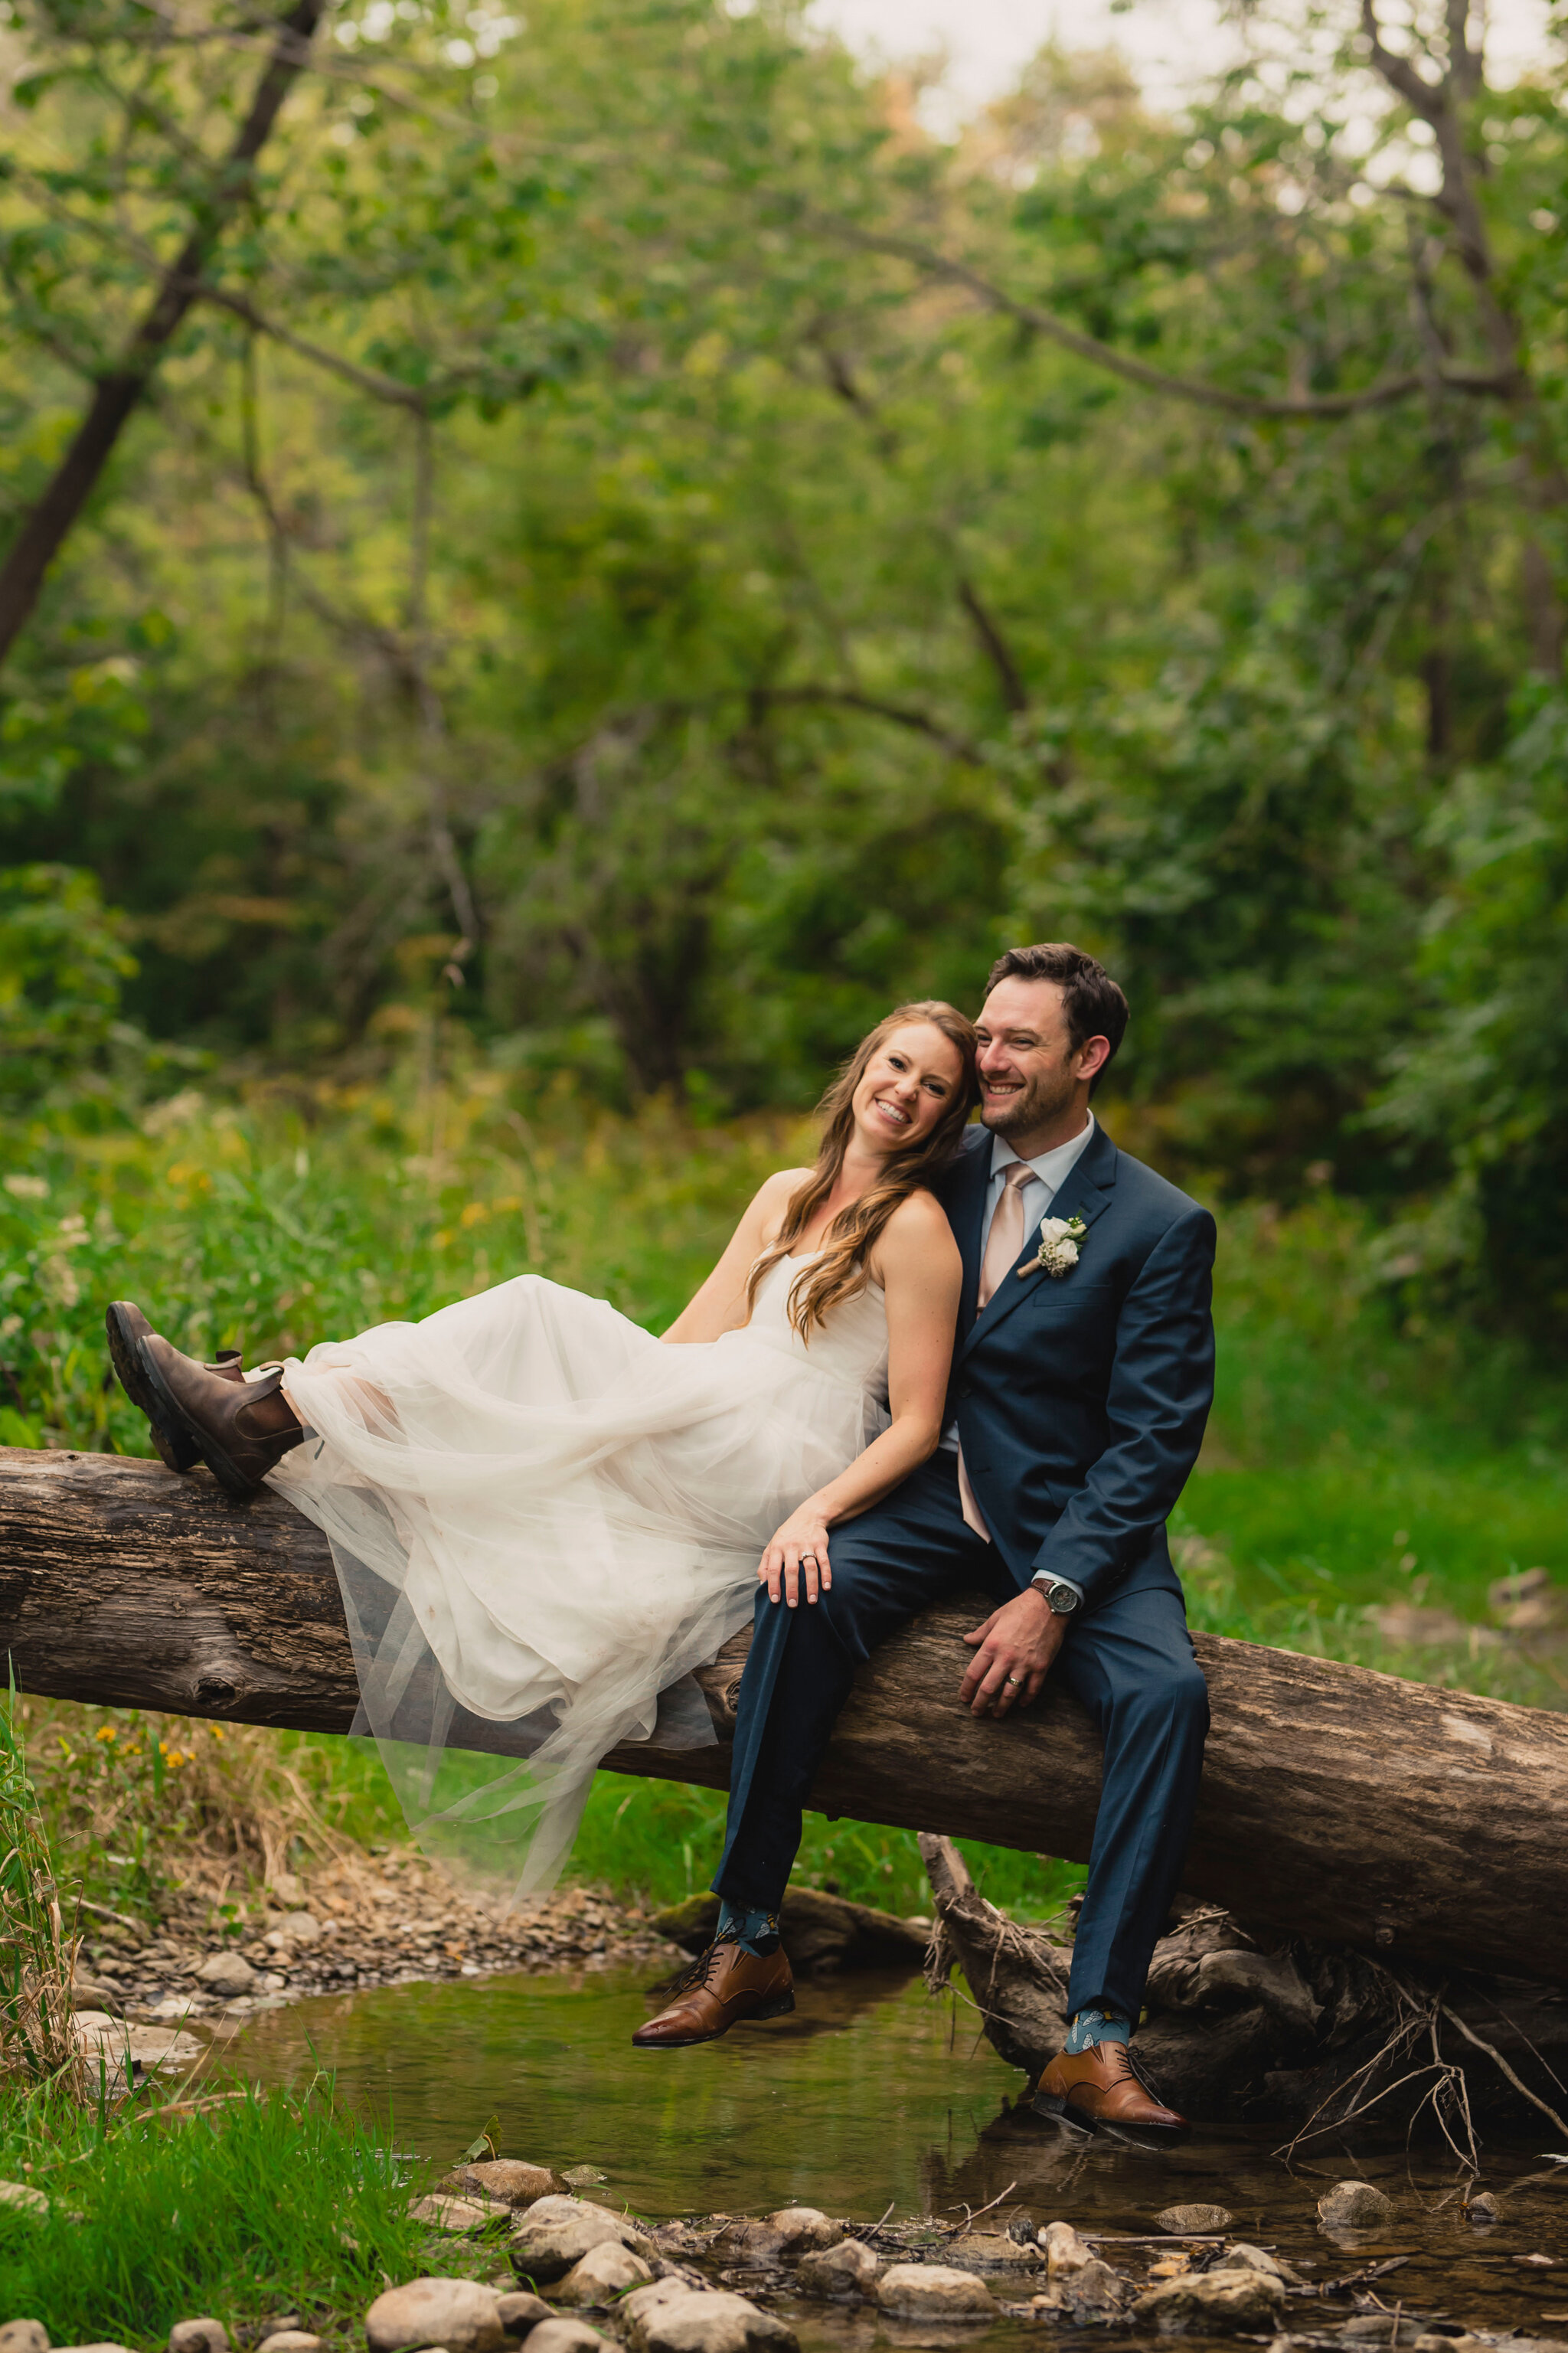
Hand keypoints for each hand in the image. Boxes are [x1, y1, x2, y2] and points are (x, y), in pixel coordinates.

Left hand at [758, 1505, 831, 1606]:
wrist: (808, 1516)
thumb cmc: (787, 1535)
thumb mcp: (772, 1546)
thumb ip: (765, 1565)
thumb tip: (762, 1585)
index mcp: (777, 1548)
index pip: (773, 1569)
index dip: (773, 1586)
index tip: (775, 1601)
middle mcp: (791, 1546)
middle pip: (791, 1570)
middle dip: (792, 1589)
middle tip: (793, 1605)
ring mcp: (807, 1545)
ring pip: (810, 1567)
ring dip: (811, 1586)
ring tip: (812, 1601)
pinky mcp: (820, 1544)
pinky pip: (824, 1561)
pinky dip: (826, 1575)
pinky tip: (827, 1587)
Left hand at [959, 1587, 1068, 1717]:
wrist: (1048, 1605)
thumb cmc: (1019, 1609)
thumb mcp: (995, 1618)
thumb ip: (981, 1633)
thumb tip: (967, 1639)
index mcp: (992, 1645)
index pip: (973, 1674)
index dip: (967, 1689)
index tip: (964, 1697)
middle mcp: (1006, 1658)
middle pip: (988, 1688)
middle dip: (980, 1704)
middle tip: (976, 1712)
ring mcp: (1025, 1664)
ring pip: (1010, 1694)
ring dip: (1002, 1707)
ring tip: (996, 1714)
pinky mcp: (1041, 1667)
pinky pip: (1032, 1690)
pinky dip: (1026, 1699)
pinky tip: (1020, 1704)